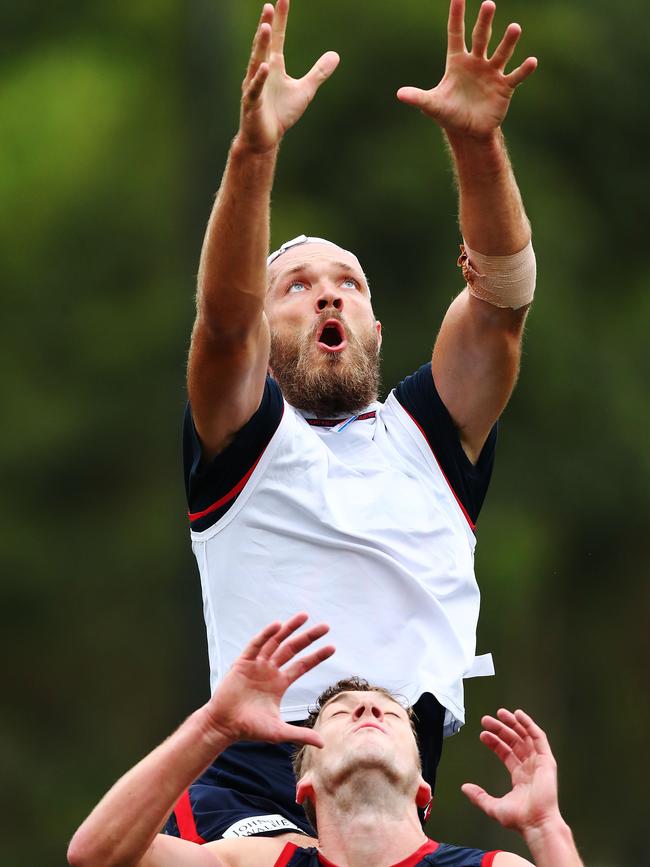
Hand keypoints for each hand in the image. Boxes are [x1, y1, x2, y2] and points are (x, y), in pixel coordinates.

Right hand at [205, 613, 334, 747]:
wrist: (224, 726)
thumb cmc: (249, 728)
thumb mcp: (279, 731)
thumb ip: (300, 735)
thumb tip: (323, 744)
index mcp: (279, 683)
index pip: (302, 665)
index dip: (317, 656)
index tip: (333, 647)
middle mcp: (270, 670)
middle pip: (293, 648)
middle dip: (308, 637)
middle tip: (326, 626)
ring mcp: (257, 665)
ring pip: (276, 641)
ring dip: (289, 628)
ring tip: (304, 616)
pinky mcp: (242, 663)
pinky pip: (256, 645)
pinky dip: (266, 634)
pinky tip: (277, 625)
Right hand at [238, 0, 339, 153]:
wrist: (264, 139)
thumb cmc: (280, 114)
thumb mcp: (305, 91)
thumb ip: (318, 72)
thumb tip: (336, 55)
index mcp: (273, 66)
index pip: (277, 38)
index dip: (280, 20)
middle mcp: (261, 72)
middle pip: (264, 45)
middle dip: (266, 25)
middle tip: (269, 6)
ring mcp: (254, 87)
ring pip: (256, 62)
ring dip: (260, 45)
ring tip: (264, 27)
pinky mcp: (252, 103)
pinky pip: (255, 89)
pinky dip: (260, 78)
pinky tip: (265, 66)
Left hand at [397, 0, 536, 138]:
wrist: (468, 131)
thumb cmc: (449, 113)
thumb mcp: (432, 106)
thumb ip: (418, 98)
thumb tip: (399, 94)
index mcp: (458, 61)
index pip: (456, 33)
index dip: (456, 15)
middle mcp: (476, 62)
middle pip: (481, 37)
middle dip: (484, 21)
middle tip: (488, 4)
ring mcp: (492, 73)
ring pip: (501, 53)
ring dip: (508, 41)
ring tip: (514, 28)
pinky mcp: (504, 87)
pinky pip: (516, 76)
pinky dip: (524, 70)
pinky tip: (532, 61)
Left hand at [461, 708, 561, 833]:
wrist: (536, 823)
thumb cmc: (519, 819)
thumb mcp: (493, 806)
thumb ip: (479, 796)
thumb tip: (465, 788)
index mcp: (520, 777)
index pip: (506, 753)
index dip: (494, 742)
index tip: (483, 734)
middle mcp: (530, 768)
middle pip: (514, 742)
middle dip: (501, 729)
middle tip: (487, 720)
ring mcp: (539, 763)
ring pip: (525, 737)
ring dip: (514, 723)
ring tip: (500, 713)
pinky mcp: (547, 761)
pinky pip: (539, 738)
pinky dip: (530, 725)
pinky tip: (520, 715)